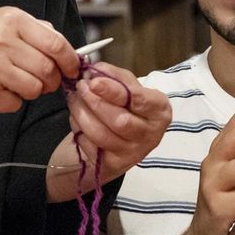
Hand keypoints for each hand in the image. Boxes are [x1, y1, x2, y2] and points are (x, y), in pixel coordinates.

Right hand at [0, 7, 79, 112]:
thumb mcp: (3, 20)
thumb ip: (36, 30)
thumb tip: (67, 49)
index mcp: (12, 20)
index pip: (55, 43)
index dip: (70, 60)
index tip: (72, 68)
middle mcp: (2, 41)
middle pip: (47, 70)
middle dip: (52, 80)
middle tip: (46, 80)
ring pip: (34, 89)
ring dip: (32, 90)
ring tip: (18, 82)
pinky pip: (14, 104)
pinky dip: (11, 100)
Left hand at [62, 62, 171, 182]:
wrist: (123, 139)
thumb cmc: (128, 108)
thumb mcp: (128, 87)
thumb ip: (114, 76)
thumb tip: (94, 70)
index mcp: (159, 110)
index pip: (138, 100)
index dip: (113, 91)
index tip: (93, 81)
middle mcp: (151, 134)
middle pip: (120, 120)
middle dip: (95, 102)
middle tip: (80, 87)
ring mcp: (134, 152)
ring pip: (102, 134)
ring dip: (82, 114)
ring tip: (74, 99)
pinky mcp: (116, 164)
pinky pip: (91, 145)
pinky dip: (79, 129)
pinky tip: (78, 118)